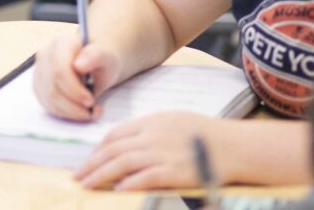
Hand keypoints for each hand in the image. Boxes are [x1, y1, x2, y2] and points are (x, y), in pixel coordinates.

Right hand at [32, 33, 120, 120]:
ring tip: (89, 111)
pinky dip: (65, 113)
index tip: (91, 101)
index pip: (59, 70)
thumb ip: (95, 56)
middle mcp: (45, 55)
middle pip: (52, 88)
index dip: (74, 90)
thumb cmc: (102, 59)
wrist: (96, 62)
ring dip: (70, 112)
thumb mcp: (107, 56)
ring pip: (48, 99)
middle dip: (73, 105)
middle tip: (92, 109)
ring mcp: (39, 71)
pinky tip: (79, 111)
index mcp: (61, 43)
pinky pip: (48, 105)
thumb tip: (78, 65)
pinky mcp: (39, 86)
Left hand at [75, 112, 232, 191]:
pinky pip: (144, 177)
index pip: (116, 134)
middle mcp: (153, 136)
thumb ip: (151, 131)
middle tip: (78, 176)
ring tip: (87, 185)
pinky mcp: (174, 171)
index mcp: (152, 122)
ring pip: (121, 163)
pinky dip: (128, 184)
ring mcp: (162, 153)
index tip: (89, 160)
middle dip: (92, 164)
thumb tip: (129, 145)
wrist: (235, 145)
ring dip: (100, 175)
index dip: (99, 148)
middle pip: (113, 150)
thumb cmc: (207, 135)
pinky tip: (116, 191)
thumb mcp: (175, 122)